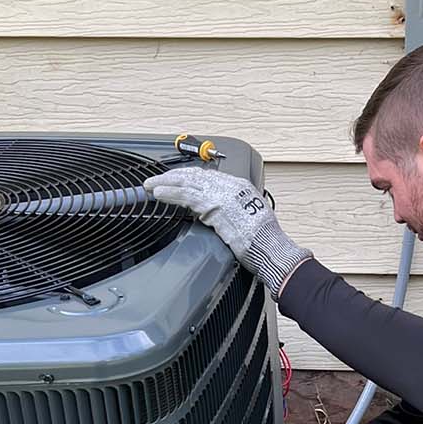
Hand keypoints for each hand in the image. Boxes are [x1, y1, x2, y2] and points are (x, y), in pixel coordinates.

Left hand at [143, 166, 311, 297]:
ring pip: (187, 182)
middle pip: (195, 175)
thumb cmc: (264, 241)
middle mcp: (231, 186)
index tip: (175, 180)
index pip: (208, 176)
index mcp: (241, 186)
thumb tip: (213, 215)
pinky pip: (186, 196)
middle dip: (173, 176)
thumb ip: (231, 212)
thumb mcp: (250, 218)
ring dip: (166, 183)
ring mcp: (222, 194)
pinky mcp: (213, 206)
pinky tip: (159, 194)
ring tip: (151, 186)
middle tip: (157, 180)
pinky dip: (170, 193)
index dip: (187, 177)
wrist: (271, 248)